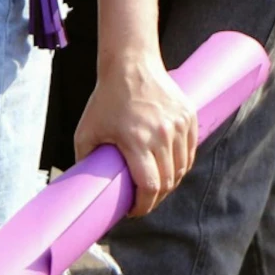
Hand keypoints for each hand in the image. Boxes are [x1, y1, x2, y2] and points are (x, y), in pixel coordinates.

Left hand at [72, 51, 198, 216]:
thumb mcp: (86, 131)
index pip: (151, 187)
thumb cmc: (106, 98)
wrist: (131, 64)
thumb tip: (85, 186)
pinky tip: (170, 168)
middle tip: (144, 201)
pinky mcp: (188, 116)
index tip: (134, 211)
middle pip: (169, 181)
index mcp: (137, 141)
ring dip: (171, 182)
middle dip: (156, 198)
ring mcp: (179, 124)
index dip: (143, 206)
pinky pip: (190, 150)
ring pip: (182, 168)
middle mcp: (162, 134)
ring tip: (157, 186)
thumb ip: (85, 160)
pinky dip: (181, 164)